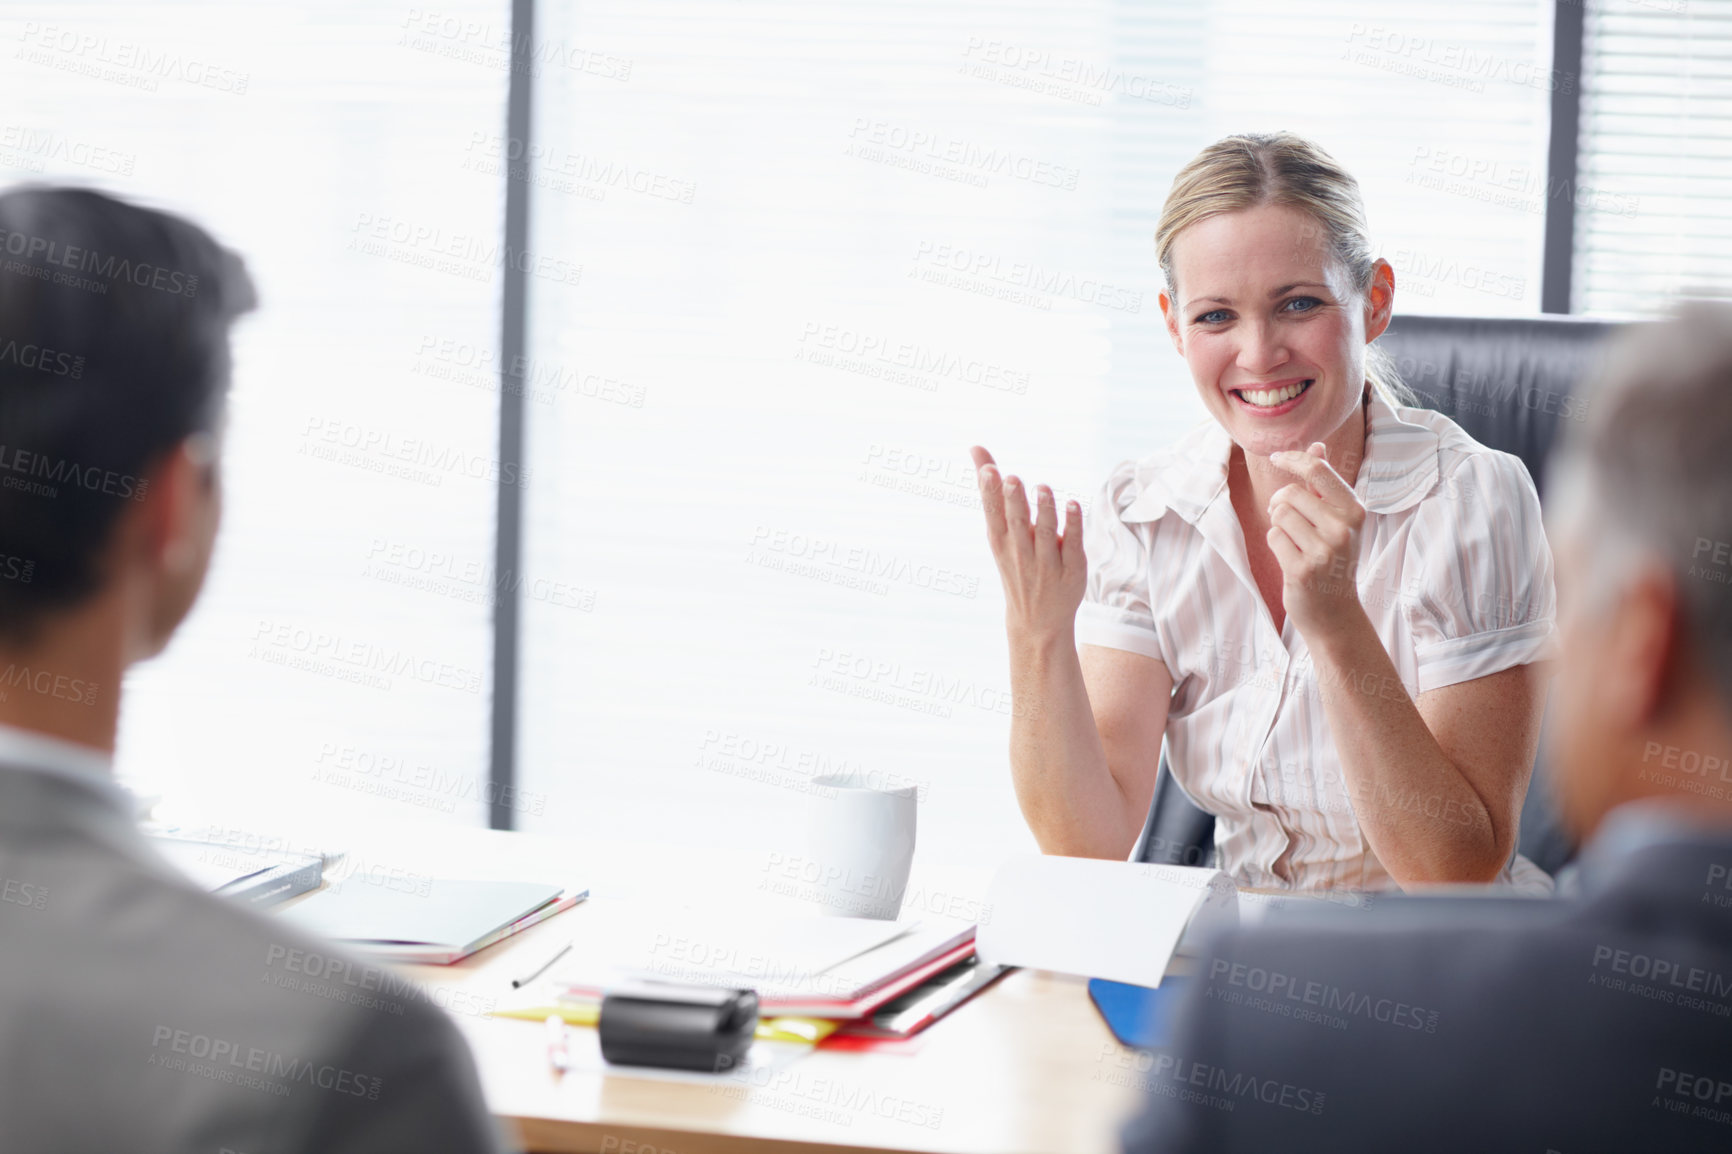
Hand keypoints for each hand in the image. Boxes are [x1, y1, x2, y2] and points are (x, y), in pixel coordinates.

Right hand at [969, 445, 1085, 642]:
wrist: (1037, 622)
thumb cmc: (1016, 564)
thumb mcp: (999, 533)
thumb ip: (992, 491)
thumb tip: (976, 449)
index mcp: (1001, 543)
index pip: (993, 516)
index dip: (990, 494)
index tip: (989, 470)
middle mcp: (1021, 553)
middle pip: (1017, 524)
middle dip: (1014, 502)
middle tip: (1013, 479)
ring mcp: (1047, 564)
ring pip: (1046, 534)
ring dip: (1045, 510)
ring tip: (1043, 488)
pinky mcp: (1072, 570)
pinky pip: (1073, 544)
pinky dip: (1073, 525)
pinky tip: (1073, 505)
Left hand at [1266, 442, 1367, 638]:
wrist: (1335, 612)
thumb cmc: (1333, 559)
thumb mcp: (1337, 520)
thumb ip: (1324, 484)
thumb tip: (1316, 446)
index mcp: (1354, 510)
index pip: (1317, 470)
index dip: (1292, 459)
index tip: (1276, 457)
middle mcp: (1344, 528)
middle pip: (1290, 493)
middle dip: (1281, 503)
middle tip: (1289, 521)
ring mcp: (1324, 550)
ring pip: (1279, 514)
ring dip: (1279, 525)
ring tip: (1294, 542)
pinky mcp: (1303, 569)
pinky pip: (1273, 537)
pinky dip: (1276, 545)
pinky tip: (1291, 559)